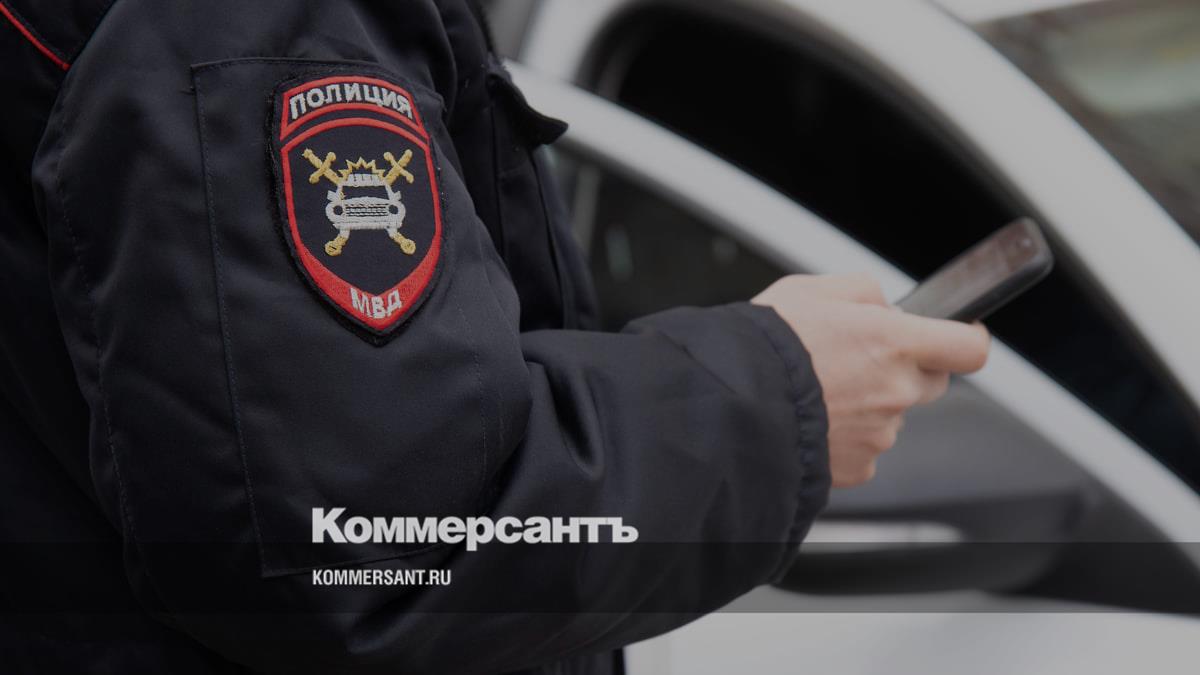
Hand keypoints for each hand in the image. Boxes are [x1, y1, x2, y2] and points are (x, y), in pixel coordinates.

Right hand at [753, 275, 989, 486]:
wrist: (731, 403)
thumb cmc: (764, 347)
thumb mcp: (810, 290)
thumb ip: (862, 292)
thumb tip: (882, 306)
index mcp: (893, 342)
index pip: (969, 347)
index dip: (965, 339)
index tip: (958, 336)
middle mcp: (895, 390)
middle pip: (931, 382)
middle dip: (906, 369)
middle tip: (859, 360)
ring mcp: (879, 433)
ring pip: (891, 416)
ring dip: (868, 404)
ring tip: (820, 392)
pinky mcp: (858, 467)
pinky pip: (864, 448)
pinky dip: (845, 436)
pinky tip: (814, 420)